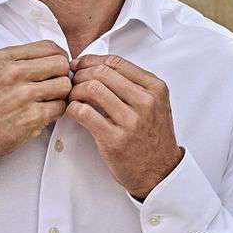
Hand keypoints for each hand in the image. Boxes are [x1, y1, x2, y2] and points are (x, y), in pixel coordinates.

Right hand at [0, 41, 71, 158]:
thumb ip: (20, 60)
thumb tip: (52, 58)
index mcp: (6, 58)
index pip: (48, 46)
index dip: (59, 57)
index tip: (57, 67)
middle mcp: (14, 72)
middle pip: (61, 63)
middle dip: (62, 74)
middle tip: (55, 84)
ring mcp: (24, 95)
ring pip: (64, 85)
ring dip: (61, 94)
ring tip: (49, 100)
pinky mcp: (32, 116)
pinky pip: (60, 108)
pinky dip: (56, 112)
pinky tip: (44, 113)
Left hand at [65, 54, 183, 199]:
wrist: (160, 172)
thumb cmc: (152, 137)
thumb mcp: (155, 104)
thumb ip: (133, 85)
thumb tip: (97, 67)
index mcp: (155, 88)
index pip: (116, 62)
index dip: (91, 60)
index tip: (80, 65)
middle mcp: (146, 102)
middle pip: (101, 72)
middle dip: (80, 74)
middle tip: (72, 82)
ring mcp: (131, 121)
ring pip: (92, 89)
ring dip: (75, 91)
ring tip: (72, 98)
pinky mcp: (115, 139)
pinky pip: (84, 113)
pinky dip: (73, 109)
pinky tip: (73, 112)